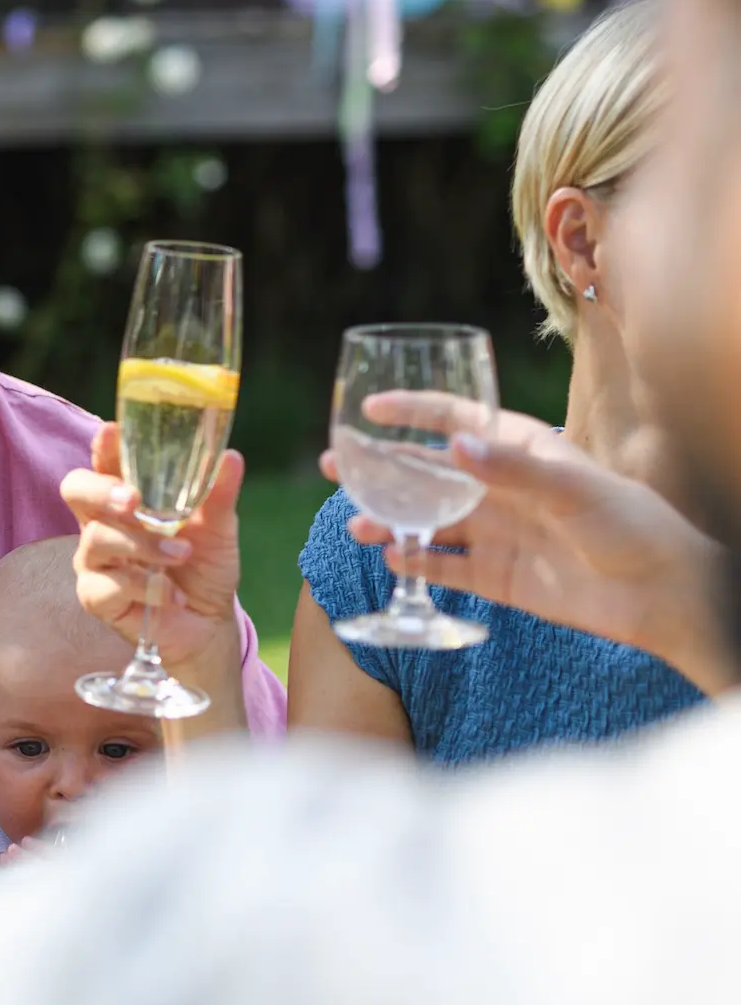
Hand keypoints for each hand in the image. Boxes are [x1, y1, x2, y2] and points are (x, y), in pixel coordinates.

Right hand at [62, 422, 245, 678]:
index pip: (104, 461)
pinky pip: (106, 585)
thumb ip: (218, 495)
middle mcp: (102, 522)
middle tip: (133, 500)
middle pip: (75, 490)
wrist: (208, 624)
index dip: (103, 446)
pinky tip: (173, 594)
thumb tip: (231, 457)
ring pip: (97, 539)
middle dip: (101, 490)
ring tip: (181, 555)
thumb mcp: (219, 528)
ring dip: (142, 545)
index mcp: (125, 496)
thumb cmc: (205, 567)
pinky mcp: (96, 597)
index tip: (113, 431)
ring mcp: (94, 560)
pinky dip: (145, 587)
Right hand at [324, 402, 726, 685]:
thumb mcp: (576, 489)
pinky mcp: (500, 578)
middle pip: (429, 472)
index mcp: (522, 451)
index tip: (371, 408)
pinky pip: (447, 568)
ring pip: (429, 521)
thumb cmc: (634, 526)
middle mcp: (503, 489)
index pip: (458, 420)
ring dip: (390, 519)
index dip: (414, 411)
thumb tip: (452, 449)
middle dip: (381, 466)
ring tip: (356, 523)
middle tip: (336, 464)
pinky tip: (390, 559)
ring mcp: (499, 534)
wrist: (666, 596)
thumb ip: (513, 470)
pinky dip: (417, 564)